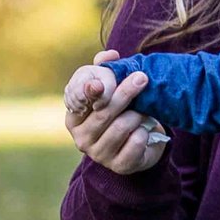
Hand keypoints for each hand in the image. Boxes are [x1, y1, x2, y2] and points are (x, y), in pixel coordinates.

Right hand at [66, 49, 166, 174]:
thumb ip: (106, 70)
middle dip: (125, 93)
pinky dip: (145, 132)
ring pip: (122, 126)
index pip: (77, 101)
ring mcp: (99, 155)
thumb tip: (110, 54)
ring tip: (144, 112)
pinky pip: (136, 142)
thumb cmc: (121, 113)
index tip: (101, 83)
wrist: (140, 145)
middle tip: (142, 78)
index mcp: (73, 118)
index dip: (89, 91)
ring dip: (138, 114)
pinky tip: (146, 130)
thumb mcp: (111, 90)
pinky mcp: (119, 166)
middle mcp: (81, 138)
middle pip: (104, 112)